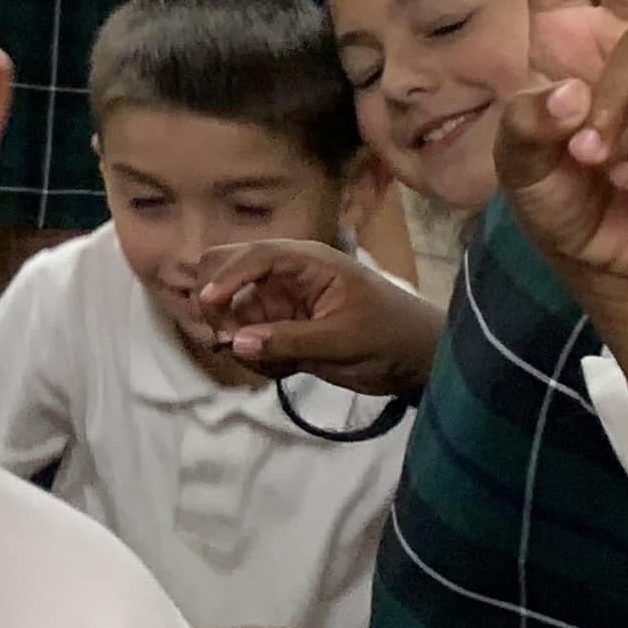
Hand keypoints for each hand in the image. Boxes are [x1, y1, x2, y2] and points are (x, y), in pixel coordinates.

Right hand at [189, 237, 441, 393]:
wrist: (419, 360)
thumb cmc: (391, 336)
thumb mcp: (345, 340)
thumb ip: (290, 341)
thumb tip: (234, 343)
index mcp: (306, 262)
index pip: (255, 256)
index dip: (227, 276)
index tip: (208, 304)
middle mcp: (285, 275)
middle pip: (226, 269)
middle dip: (218, 302)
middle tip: (228, 338)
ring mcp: (280, 301)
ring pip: (232, 309)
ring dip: (237, 337)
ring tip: (274, 366)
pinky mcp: (281, 328)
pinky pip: (248, 339)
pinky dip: (254, 356)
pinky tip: (284, 370)